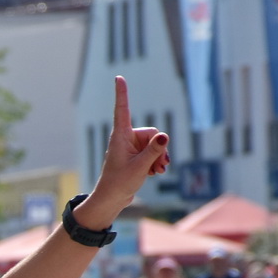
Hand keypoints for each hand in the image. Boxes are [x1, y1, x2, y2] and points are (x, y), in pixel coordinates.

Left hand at [80, 77, 170, 226]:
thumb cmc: (120, 183)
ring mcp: (131, 147)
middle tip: (160, 166)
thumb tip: (164, 137)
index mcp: (120, 136)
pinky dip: (156, 162)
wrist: (112, 200)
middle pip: (152, 133)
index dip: (122, 93)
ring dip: (159, 158)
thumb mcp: (140, 167)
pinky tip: (156, 172)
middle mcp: (126, 138)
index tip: (118, 77)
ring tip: (157, 172)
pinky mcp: (136, 155)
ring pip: (155, 144)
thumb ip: (153, 152)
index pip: (122, 109)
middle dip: (159, 149)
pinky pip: (153, 152)